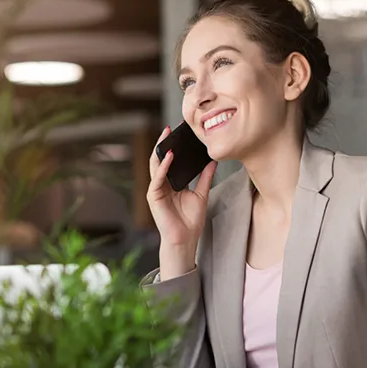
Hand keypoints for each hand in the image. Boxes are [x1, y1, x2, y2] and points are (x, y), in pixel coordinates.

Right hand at [147, 126, 216, 272]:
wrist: (185, 239)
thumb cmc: (191, 220)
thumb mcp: (201, 194)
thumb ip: (206, 178)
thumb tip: (213, 161)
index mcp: (172, 183)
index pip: (171, 161)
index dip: (174, 147)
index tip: (181, 134)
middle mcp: (162, 184)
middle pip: (161, 159)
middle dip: (164, 143)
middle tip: (170, 128)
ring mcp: (156, 190)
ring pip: (156, 165)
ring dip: (160, 150)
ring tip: (166, 136)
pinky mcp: (153, 197)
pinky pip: (157, 178)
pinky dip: (163, 167)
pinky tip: (168, 156)